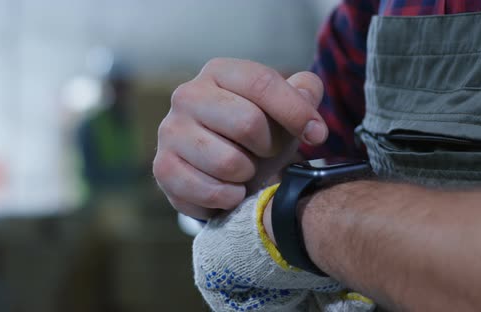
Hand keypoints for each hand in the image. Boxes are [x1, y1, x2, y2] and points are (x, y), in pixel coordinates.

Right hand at [153, 58, 326, 218]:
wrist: (219, 167)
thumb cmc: (256, 133)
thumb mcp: (282, 110)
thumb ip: (303, 92)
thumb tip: (308, 91)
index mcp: (219, 72)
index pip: (262, 83)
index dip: (296, 112)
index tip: (317, 135)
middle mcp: (188, 95)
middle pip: (248, 123)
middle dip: (269, 147)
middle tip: (267, 154)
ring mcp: (170, 131)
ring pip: (229, 163)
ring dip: (248, 175)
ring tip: (246, 171)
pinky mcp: (163, 167)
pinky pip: (210, 192)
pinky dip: (229, 198)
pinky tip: (230, 190)